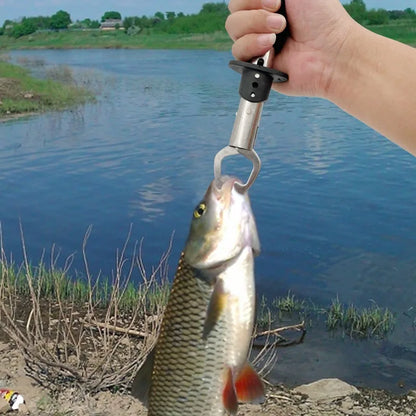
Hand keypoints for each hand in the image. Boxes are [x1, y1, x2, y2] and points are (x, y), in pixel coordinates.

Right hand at [226, 0, 355, 97]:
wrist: (330, 52)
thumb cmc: (322, 18)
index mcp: (269, 4)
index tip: (277, 2)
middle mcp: (261, 23)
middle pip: (234, 13)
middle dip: (255, 14)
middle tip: (282, 22)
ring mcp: (257, 45)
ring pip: (233, 30)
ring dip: (254, 29)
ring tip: (278, 36)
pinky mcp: (255, 66)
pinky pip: (237, 54)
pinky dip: (252, 47)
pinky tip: (271, 49)